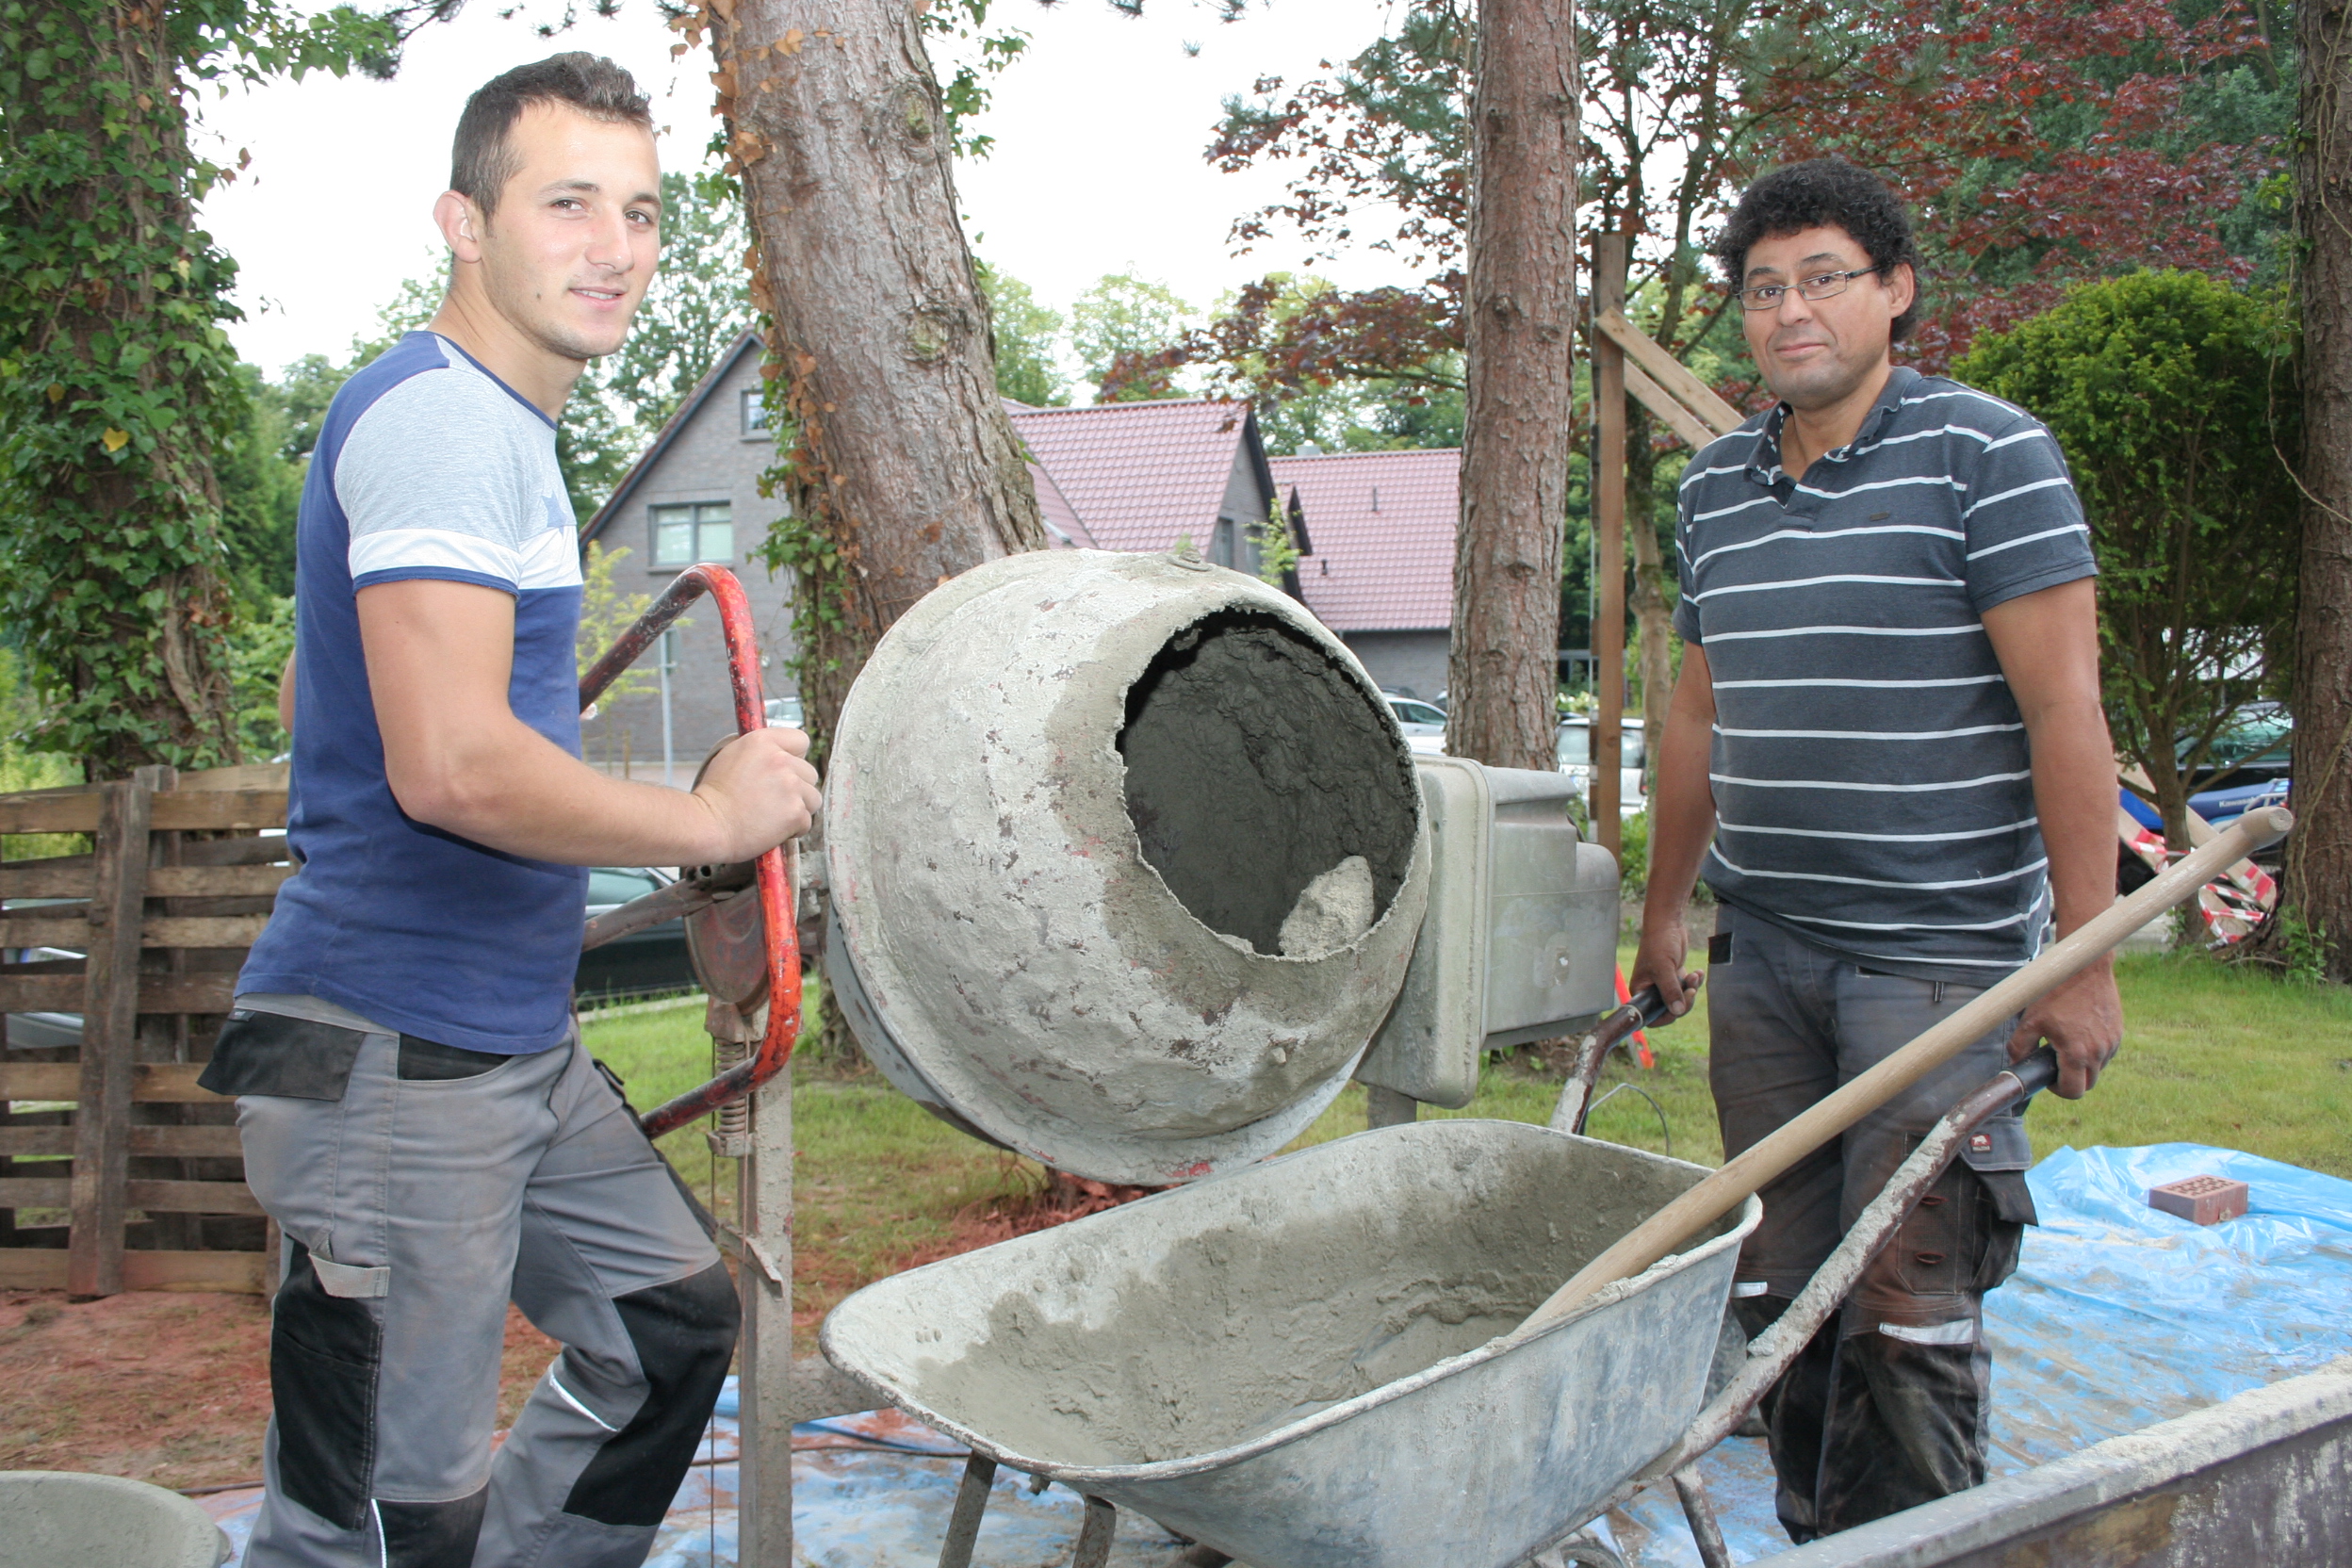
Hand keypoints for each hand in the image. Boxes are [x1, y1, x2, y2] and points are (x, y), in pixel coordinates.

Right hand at [692, 727, 822, 862]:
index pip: (801, 740)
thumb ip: (761, 751)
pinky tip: (771, 828)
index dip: (794, 758)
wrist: (707, 825)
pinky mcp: (795, 812)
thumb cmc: (714, 795)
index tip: (782, 772)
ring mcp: (790, 786)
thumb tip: (782, 753)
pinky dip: (792, 829)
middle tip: (770, 800)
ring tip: (771, 815)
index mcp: (763, 741)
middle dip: (796, 788)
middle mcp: (780, 760)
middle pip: (809, 773)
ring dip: (797, 809)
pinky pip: (806, 821)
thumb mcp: (731, 756)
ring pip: (812, 798)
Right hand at [1630, 913, 1703, 1017]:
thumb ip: (1670, 991)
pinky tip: (1698, 972)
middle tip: (1692, 990)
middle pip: (1670, 1010)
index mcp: (1640, 991)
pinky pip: (1687, 989)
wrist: (1668, 924)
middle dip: (1684, 1001)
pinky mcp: (1675, 977)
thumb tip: (1678, 1012)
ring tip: (1695, 975)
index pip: (1650, 1017)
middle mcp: (1651, 990)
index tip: (1677, 1009)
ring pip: (1681, 1000)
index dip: (1664, 1017)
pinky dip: (1694, 983)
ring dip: (1691, 989)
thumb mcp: (1664, 968)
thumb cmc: (1659, 943)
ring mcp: (1664, 984)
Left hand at [2009, 958, 2121, 1098]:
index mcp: (2077, 1054)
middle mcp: (2099, 1053)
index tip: (2048, 1078)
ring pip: (2098, 1069)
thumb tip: (2016, 1063)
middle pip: (2088, 1085)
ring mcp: (2112, 1043)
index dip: (2058, 1090)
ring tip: (2067, 1045)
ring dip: (2083, 1066)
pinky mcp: (2119, 1033)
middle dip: (2071, 1080)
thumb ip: (2021, 1046)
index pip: (2073, 1092)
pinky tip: (2080, 1035)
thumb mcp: (2031, 1020)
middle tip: (2055, 1063)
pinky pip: (2107, 1053)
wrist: (2085, 969)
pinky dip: (2094, 1052)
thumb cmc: (2055, 993)